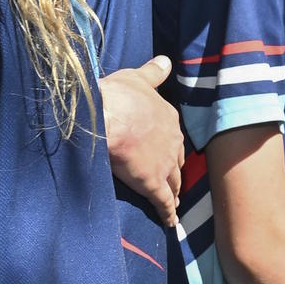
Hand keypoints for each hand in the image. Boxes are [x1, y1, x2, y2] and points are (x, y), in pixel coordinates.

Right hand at [100, 57, 183, 221]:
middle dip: (174, 170)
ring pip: (174, 182)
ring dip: (174, 192)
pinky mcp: (153, 184)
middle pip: (177, 161)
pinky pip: (165, 203)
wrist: (108, 117)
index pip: (172, 135)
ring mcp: (164, 164)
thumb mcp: (137, 78)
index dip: (168, 145)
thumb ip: (153, 73)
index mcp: (168, 117)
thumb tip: (166, 60)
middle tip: (173, 179)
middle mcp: (172, 141)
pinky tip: (171, 223)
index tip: (166, 151)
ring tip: (174, 200)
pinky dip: (169, 214)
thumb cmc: (119, 96)